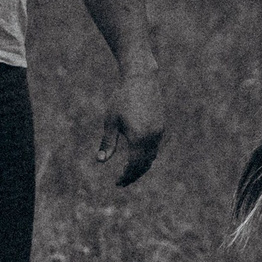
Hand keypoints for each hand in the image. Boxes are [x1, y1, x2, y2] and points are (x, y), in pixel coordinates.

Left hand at [96, 70, 164, 185]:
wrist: (141, 78)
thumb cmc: (121, 98)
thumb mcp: (111, 121)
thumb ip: (107, 143)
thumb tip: (100, 161)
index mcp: (138, 138)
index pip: (133, 166)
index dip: (125, 177)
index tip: (117, 183)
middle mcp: (152, 137)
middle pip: (144, 165)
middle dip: (133, 176)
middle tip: (122, 182)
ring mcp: (158, 132)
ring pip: (151, 157)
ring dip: (141, 168)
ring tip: (129, 173)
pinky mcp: (161, 126)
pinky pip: (155, 148)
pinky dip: (147, 157)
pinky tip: (137, 157)